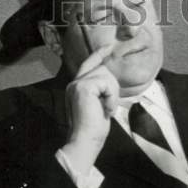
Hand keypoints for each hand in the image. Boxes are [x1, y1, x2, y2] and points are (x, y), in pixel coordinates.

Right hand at [62, 45, 119, 171]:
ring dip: (112, 95)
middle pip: (103, 70)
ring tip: (106, 110)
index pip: (89, 64)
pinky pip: (107, 84)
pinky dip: (111, 98)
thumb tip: (110, 81)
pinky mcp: (84, 87)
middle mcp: (75, 82)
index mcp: (77, 86)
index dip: (99, 54)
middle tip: (108, 108)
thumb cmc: (93, 129)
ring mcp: (77, 83)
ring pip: (107, 77)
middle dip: (112, 89)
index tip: (109, 46)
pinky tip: (105, 110)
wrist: (85, 140)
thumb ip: (100, 91)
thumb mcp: (99, 105)